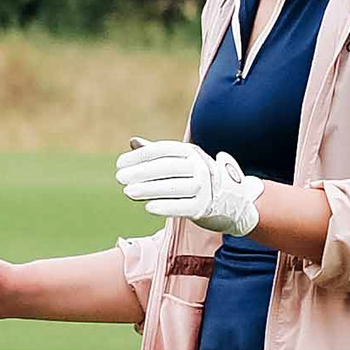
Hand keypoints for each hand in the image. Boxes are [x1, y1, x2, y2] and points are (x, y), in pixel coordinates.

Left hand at [115, 138, 264, 236]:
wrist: (230, 202)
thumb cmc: (197, 179)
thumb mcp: (180, 162)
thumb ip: (157, 154)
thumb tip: (132, 141)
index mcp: (191, 152)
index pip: (162, 151)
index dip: (139, 156)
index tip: (120, 164)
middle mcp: (200, 166)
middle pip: (166, 167)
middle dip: (141, 172)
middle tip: (120, 178)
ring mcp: (204, 187)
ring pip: (173, 187)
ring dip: (149, 189)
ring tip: (128, 192)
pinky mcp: (205, 207)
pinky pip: (182, 206)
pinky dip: (165, 206)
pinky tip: (148, 207)